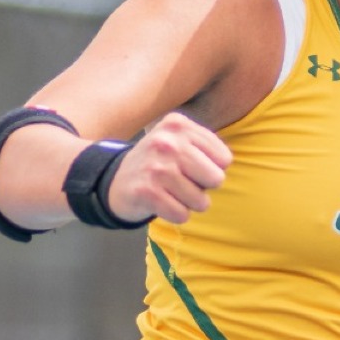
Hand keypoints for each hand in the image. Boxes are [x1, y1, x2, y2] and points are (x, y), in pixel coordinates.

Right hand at [105, 112, 231, 223]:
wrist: (115, 181)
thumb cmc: (159, 164)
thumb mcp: (181, 141)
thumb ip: (208, 148)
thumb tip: (220, 172)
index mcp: (178, 124)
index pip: (224, 159)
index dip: (211, 169)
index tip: (190, 167)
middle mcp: (167, 141)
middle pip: (216, 179)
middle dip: (203, 188)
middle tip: (181, 182)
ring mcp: (155, 166)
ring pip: (201, 201)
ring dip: (189, 203)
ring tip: (170, 192)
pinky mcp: (146, 191)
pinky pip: (182, 215)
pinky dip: (176, 214)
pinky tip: (161, 203)